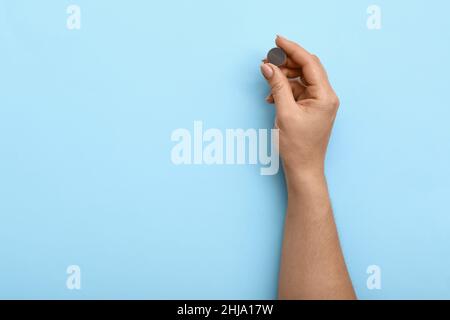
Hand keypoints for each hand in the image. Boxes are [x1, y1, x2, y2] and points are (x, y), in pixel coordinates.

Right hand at [261, 36, 339, 179]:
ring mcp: (320, 103)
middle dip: (287, 62)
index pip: (309, 63)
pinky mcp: (312, 109)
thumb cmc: (298, 147)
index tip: (277, 41)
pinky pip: (298, 92)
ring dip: (284, 77)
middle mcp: (326, 97)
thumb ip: (277, 87)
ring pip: (301, 79)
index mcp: (325, 96)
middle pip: (307, 68)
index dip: (292, 49)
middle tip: (268, 59)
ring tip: (267, 77)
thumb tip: (268, 67)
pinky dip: (285, 90)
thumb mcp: (285, 113)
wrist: (304, 169)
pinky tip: (272, 96)